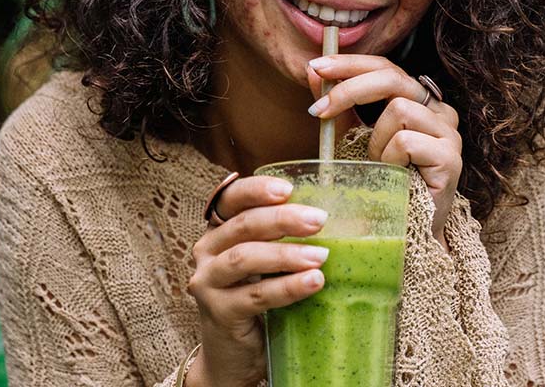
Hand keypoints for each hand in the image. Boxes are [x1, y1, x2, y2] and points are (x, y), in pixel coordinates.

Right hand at [187, 176, 328, 385]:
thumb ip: (283, 238)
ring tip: (321, 256)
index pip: (231, 198)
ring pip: (245, 258)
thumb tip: (337, 220)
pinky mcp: (218, 312)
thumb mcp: (266, 262)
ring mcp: (208, 282)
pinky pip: (255, 295)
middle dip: (283, 219)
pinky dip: (287, 287)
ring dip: (287, 254)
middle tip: (319, 220)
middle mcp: (207, 251)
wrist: (233, 355)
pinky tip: (312, 282)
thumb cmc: (256, 297)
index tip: (288, 189)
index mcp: (219, 229)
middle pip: (243, 225)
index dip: (257, 189)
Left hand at [306, 55, 461, 249]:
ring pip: (398, 109)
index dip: (351, 63)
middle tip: (319, 111)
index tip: (317, 66)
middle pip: (393, 77)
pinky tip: (393, 176)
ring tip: (378, 166)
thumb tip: (313, 70)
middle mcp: (439, 110)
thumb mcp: (352, 136)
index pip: (386, 66)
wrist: (404, 231)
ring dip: (375, 140)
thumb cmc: (380, 182)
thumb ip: (337, 104)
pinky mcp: (451, 157)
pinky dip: (389, 159)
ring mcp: (449, 133)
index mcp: (418, 100)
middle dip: (349, 89)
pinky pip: (406, 141)